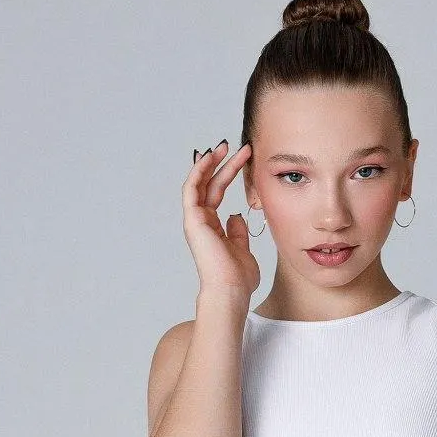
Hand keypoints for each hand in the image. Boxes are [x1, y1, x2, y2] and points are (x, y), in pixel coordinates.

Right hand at [182, 140, 260, 299]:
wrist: (231, 291)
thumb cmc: (238, 278)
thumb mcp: (243, 249)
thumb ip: (238, 232)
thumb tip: (237, 216)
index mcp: (212, 228)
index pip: (217, 192)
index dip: (228, 173)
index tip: (244, 158)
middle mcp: (201, 222)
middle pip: (209, 184)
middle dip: (222, 163)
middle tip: (237, 147)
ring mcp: (195, 221)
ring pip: (200, 183)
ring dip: (211, 163)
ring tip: (225, 146)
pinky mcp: (192, 220)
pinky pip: (192, 189)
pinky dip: (199, 171)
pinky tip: (210, 157)